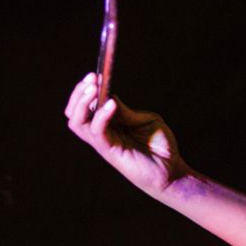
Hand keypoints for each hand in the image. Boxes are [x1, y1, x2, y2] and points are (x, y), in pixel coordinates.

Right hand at [65, 73, 190, 195]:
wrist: (171, 170)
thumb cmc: (160, 146)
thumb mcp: (145, 120)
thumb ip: (126, 111)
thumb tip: (109, 96)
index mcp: (108, 125)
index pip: (85, 106)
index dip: (85, 90)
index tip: (93, 74)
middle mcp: (101, 134)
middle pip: (74, 113)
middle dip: (78, 94)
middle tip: (91, 79)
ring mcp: (103, 143)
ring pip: (77, 122)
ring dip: (82, 103)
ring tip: (94, 88)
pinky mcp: (110, 152)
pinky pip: (97, 132)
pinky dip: (101, 116)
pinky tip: (112, 104)